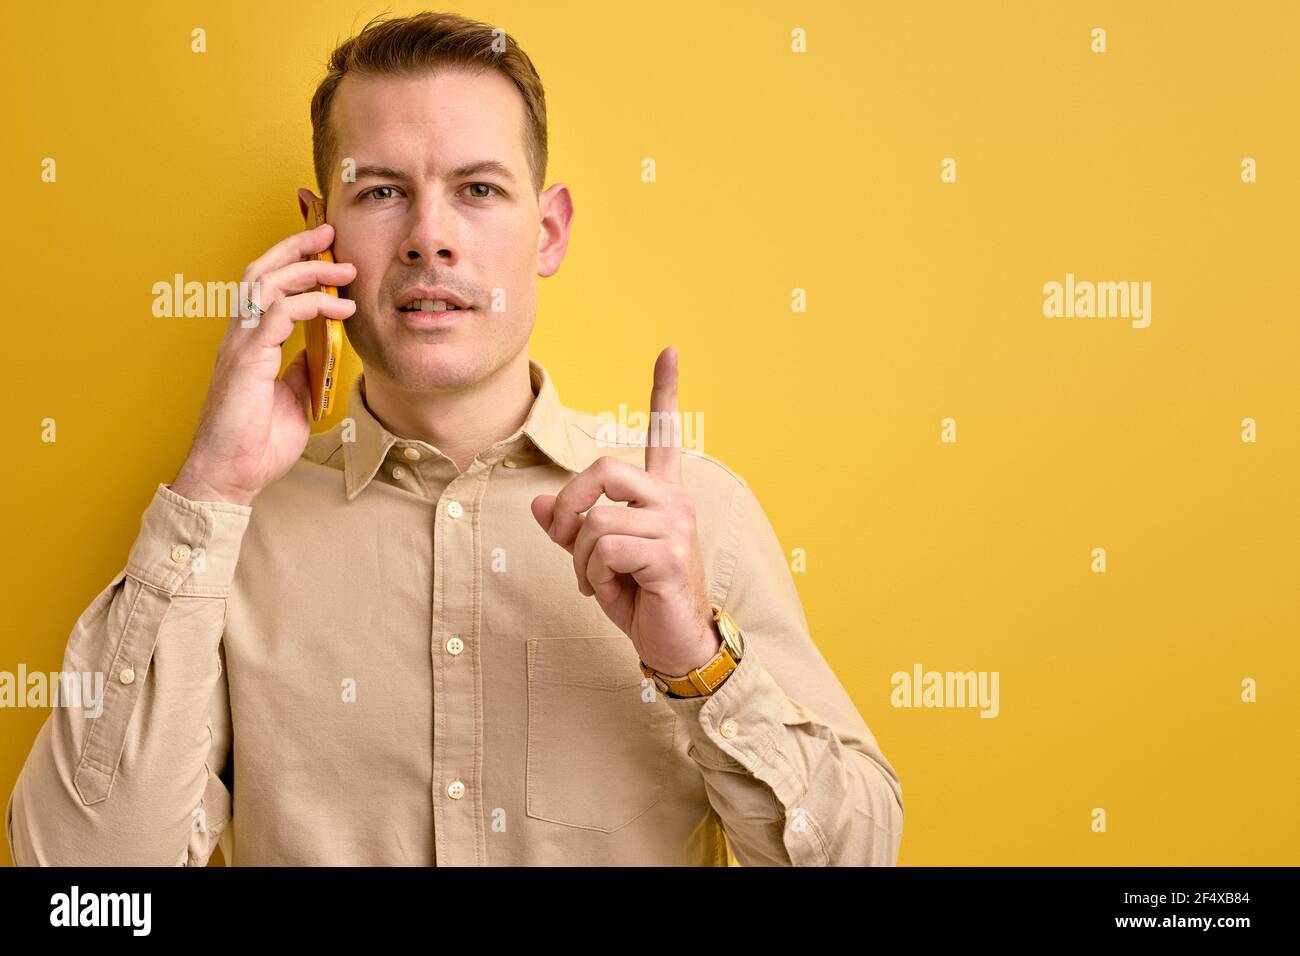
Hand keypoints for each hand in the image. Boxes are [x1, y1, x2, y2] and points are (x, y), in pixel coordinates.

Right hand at [172, 197, 357, 505]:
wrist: (231, 475)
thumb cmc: (256, 444)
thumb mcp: (294, 398)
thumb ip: (303, 369)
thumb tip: (321, 349)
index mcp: (250, 343)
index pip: (267, 286)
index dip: (292, 262)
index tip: (326, 250)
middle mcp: (240, 336)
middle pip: (262, 271)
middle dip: (297, 246)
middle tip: (331, 233)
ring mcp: (240, 345)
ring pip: (267, 283)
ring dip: (308, 269)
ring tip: (344, 268)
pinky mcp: (247, 358)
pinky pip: (279, 314)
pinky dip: (311, 304)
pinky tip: (339, 309)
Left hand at [531, 348, 720, 675]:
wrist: (675, 645)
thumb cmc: (640, 598)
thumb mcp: (596, 560)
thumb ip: (571, 529)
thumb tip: (539, 505)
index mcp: (662, 495)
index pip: (665, 435)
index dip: (665, 393)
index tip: (670, 350)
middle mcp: (673, 501)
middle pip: (602, 468)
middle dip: (570, 504)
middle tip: (569, 543)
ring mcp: (675, 526)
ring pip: (595, 519)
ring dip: (579, 558)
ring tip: (596, 581)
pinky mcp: (669, 554)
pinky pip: (604, 548)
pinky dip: (592, 576)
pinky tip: (610, 592)